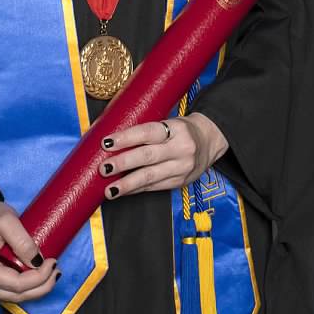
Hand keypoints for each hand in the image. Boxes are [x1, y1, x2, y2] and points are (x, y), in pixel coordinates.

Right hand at [0, 190, 59, 303]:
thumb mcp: (7, 221)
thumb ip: (23, 242)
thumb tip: (38, 262)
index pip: (16, 284)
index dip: (39, 278)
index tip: (53, 263)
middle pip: (15, 294)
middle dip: (40, 287)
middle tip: (56, 272)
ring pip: (13, 296)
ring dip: (34, 289)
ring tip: (51, 275)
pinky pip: (8, 290)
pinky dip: (25, 287)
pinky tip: (38, 278)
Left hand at [97, 113, 228, 198]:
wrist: (209, 141)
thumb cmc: (181, 129)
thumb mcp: (168, 122)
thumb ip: (146, 130)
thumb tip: (113, 140)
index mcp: (176, 128)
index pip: (148, 132)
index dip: (126, 138)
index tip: (107, 142)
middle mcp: (181, 148)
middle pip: (148, 156)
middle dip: (123, 163)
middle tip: (104, 168)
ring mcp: (182, 168)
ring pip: (150, 177)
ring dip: (127, 184)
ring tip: (110, 189)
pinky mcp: (180, 182)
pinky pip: (155, 187)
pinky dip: (137, 190)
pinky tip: (124, 191)